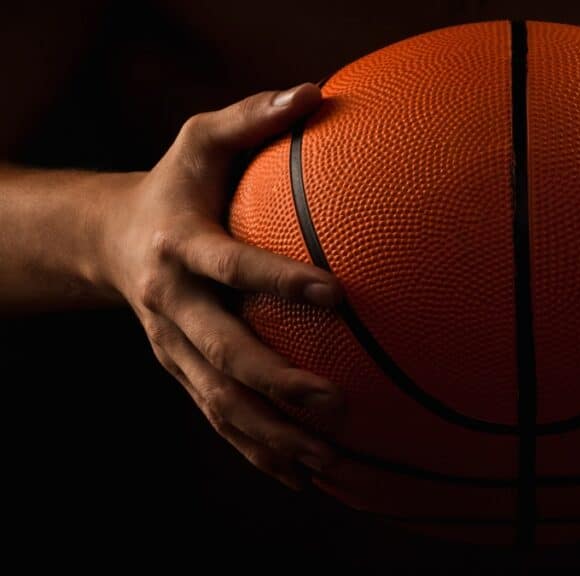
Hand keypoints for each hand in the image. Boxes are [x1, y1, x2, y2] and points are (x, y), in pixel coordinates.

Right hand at [98, 84, 342, 489]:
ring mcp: (172, 347)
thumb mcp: (202, 138)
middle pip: (220, 353)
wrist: (109, 237)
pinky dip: (256, 452)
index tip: (338, 295)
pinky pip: (217, 419)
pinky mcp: (179, 372)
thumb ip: (252, 117)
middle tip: (338, 401)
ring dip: (271, 437)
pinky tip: (302, 477)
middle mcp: (171, 304)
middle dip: (277, 383)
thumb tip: (315, 92)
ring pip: (217, 403)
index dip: (278, 282)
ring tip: (329, 461)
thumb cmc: (174, 182)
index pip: (230, 266)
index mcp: (179, 245)